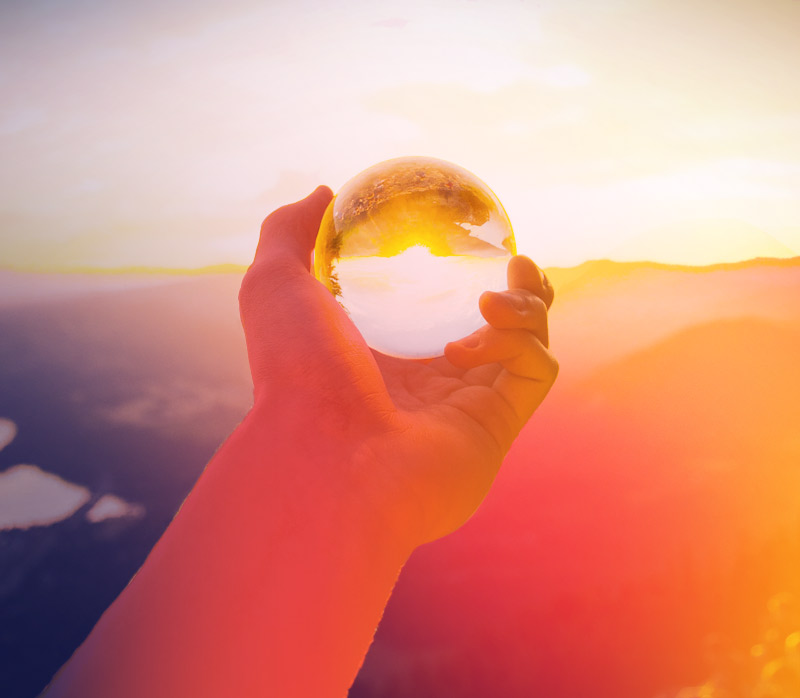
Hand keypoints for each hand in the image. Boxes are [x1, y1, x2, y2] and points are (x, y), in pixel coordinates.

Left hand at [239, 186, 557, 547]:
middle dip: (520, 294)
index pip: (442, 317)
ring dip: (528, 308)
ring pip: (528, 347)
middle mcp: (433, 389)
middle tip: (517, 264)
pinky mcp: (497, 425)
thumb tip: (322, 192)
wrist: (324, 454)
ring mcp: (468, 410)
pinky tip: (475, 336)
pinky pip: (536, 370)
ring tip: (491, 300)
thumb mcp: (275, 285)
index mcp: (389, 362)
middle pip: (500, 332)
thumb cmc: (295, 374)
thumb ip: (289, 232)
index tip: (474, 243)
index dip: (467, 278)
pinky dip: (522, 340)